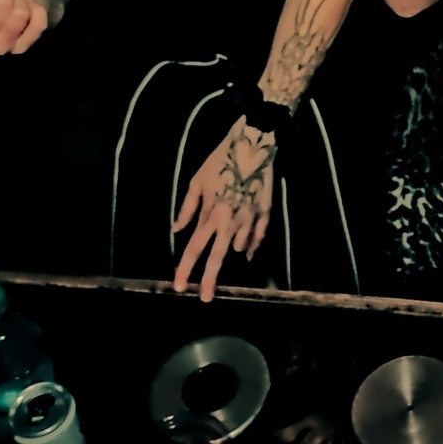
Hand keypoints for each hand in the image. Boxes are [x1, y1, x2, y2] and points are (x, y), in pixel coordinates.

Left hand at [172, 120, 276, 301]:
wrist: (253, 144)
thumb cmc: (220, 160)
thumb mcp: (197, 181)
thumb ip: (187, 209)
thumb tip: (176, 231)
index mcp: (212, 214)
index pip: (195, 248)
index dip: (185, 268)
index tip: (179, 286)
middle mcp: (230, 222)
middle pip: (218, 257)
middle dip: (210, 280)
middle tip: (206, 299)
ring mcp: (250, 219)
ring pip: (240, 248)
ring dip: (231, 248)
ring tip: (227, 243)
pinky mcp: (266, 213)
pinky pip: (258, 237)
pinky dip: (251, 245)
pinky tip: (247, 251)